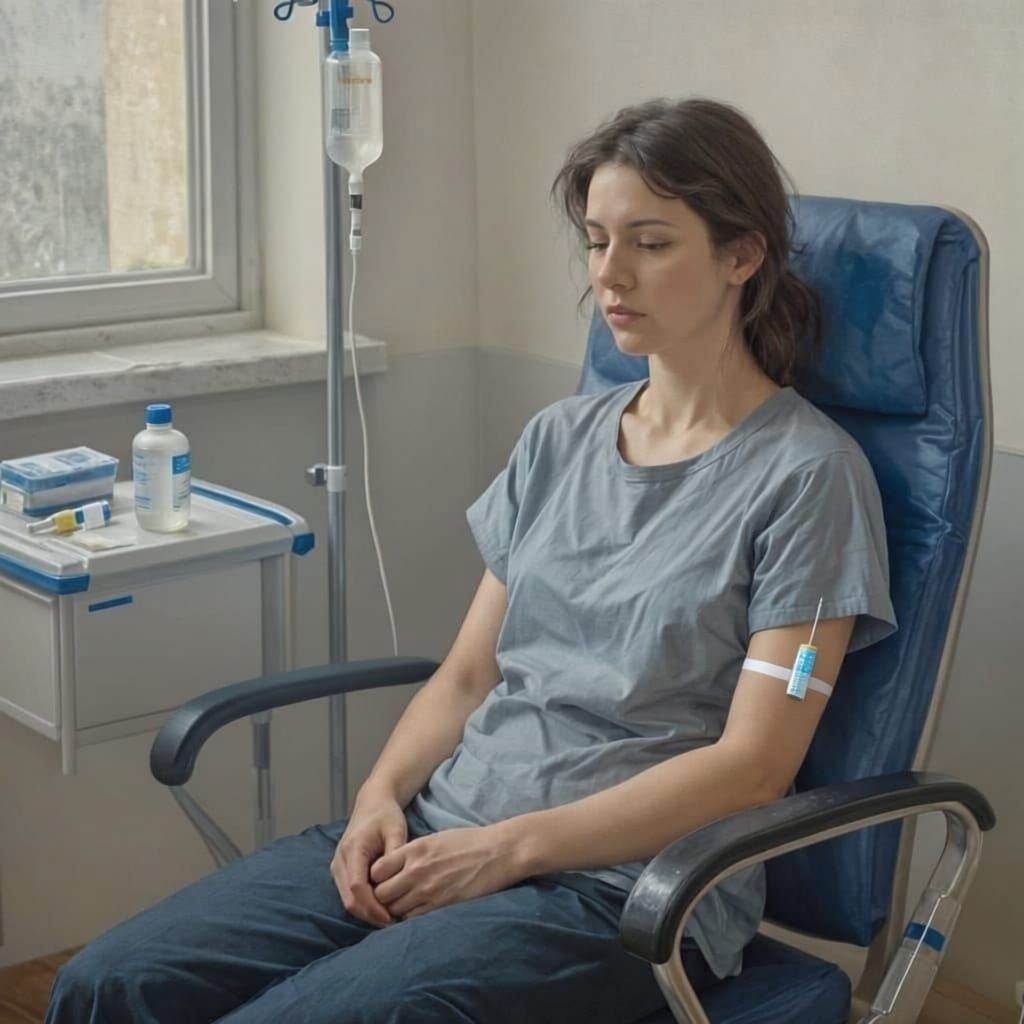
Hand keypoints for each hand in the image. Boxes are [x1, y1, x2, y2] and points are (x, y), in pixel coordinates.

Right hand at [331, 792, 408, 927]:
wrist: (372, 804)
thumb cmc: (386, 816)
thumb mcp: (396, 829)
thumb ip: (395, 852)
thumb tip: (399, 878)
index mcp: (353, 849)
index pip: (357, 887)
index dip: (373, 906)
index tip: (391, 917)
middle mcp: (340, 860)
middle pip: (349, 899)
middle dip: (369, 915)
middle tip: (392, 924)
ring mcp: (337, 866)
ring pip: (346, 900)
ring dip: (366, 912)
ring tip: (389, 919)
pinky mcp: (340, 871)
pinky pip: (348, 894)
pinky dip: (362, 905)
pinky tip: (381, 908)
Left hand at [368, 823, 527, 919]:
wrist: (497, 852)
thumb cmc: (469, 842)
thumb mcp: (435, 839)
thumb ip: (412, 853)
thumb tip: (395, 865)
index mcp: (414, 850)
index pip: (376, 870)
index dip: (376, 877)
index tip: (382, 880)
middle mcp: (416, 870)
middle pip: (381, 893)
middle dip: (381, 897)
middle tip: (389, 897)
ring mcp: (428, 890)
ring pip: (394, 909)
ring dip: (396, 909)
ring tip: (403, 905)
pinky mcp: (441, 905)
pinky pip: (413, 918)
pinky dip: (411, 916)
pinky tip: (419, 909)